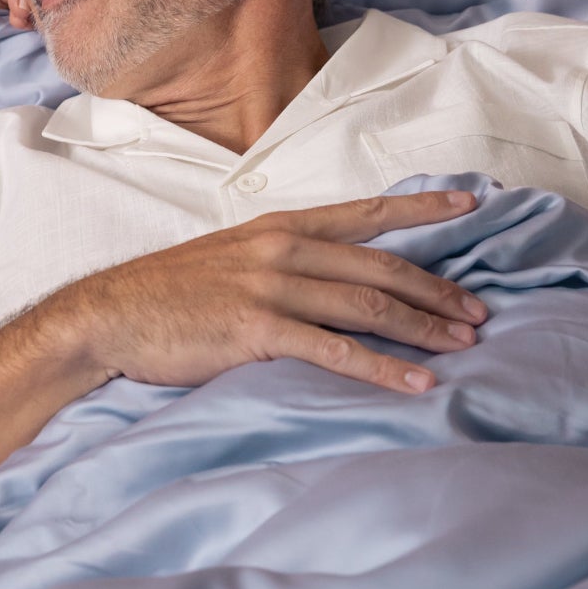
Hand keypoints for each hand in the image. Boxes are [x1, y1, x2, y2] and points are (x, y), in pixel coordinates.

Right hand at [68, 191, 487, 394]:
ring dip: (424, 329)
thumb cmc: (165, 294)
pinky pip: (334, 350)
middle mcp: (281, 249)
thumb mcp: (226, 257)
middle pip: (380, 267)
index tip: (470, 205)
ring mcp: (269, 288)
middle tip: (479, 314)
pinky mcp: (256, 330)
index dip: (421, 209)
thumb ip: (277, 260)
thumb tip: (324, 278)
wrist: (108, 317)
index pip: (364, 213)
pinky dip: (381, 370)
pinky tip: (415, 384)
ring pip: (367, 307)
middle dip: (437, 291)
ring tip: (464, 347)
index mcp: (277, 227)